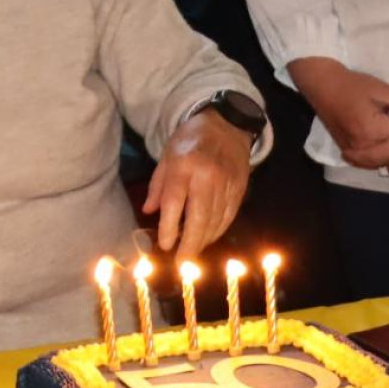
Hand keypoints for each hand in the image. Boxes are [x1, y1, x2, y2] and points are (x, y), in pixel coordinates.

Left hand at [145, 111, 251, 254]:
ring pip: (216, 221)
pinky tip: (208, 238)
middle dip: (190, 243)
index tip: (165, 245)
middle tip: (182, 262)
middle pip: (199, 218)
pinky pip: (228, 216)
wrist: (226, 125)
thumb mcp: (166, 156)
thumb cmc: (189, 140)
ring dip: (204, 240)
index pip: (175, 203)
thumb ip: (158, 186)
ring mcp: (227, 184)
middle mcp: (207, 176)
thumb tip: (149, 212)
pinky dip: (217, 230)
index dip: (170, 228)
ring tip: (192, 252)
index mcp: (184, 166)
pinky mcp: (240, 189)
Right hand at [287, 57, 388, 156]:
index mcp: (374, 131)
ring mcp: (353, 150)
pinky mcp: (345, 150)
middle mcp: (363, 146)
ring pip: (381, 162)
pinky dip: (377, 156)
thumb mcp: (383, 90)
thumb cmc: (354, 85)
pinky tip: (383, 143)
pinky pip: (367, 161)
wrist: (323, 85)